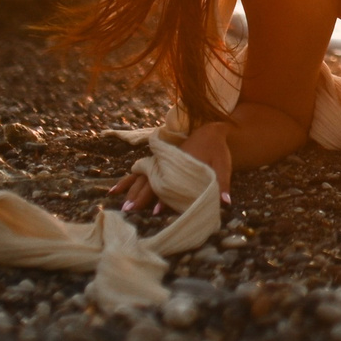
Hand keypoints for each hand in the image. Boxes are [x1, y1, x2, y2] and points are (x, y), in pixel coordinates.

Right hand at [108, 125, 234, 217]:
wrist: (210, 129)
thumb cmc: (217, 149)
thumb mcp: (223, 165)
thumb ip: (223, 184)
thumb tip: (225, 203)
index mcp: (183, 165)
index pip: (171, 183)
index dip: (164, 197)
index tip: (156, 210)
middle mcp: (168, 163)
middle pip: (151, 180)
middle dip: (140, 196)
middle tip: (129, 210)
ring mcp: (161, 162)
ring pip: (142, 177)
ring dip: (131, 190)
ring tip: (123, 206)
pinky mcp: (159, 162)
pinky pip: (140, 172)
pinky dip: (128, 181)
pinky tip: (115, 190)